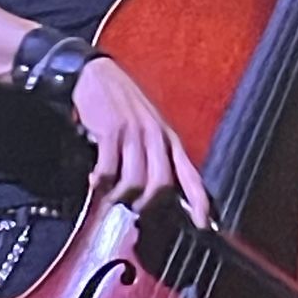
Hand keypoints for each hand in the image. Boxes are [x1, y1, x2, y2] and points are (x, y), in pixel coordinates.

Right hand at [73, 57, 209, 227]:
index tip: (202, 223)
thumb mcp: (148, 124)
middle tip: (131, 207)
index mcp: (168, 136)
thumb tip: (156, 191)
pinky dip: (100, 182)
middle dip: (145, 204)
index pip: (190, 173)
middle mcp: (155, 134)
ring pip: (134, 181)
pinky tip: (95, 179)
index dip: (198, 200)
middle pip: (160, 184)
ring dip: (119, 196)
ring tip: (109, 194)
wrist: (97, 74)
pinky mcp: (111, 131)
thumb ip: (155, 154)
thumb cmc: (122, 103)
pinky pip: (108, 170)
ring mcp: (133, 132)